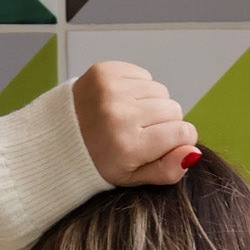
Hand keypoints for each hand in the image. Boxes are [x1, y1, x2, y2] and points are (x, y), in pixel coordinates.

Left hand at [72, 60, 199, 186]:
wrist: (57, 139)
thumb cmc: (99, 162)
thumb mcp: (133, 178)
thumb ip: (166, 170)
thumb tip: (192, 154)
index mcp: (129, 146)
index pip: (183, 133)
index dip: (180, 140)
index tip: (165, 145)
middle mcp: (120, 114)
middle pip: (174, 109)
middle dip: (165, 122)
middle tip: (141, 133)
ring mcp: (112, 89)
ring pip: (160, 90)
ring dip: (151, 104)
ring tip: (129, 118)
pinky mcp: (105, 71)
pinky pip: (143, 75)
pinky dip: (138, 88)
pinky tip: (122, 103)